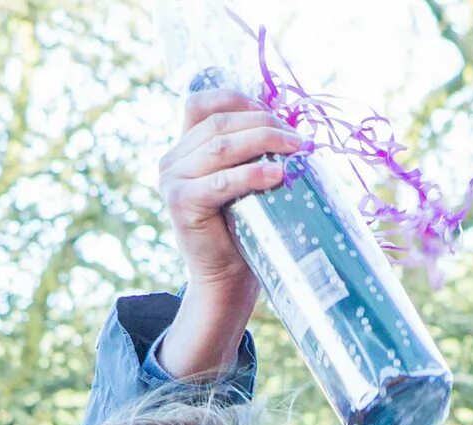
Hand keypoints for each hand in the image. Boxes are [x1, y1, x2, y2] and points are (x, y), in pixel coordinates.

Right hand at [155, 86, 298, 378]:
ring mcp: (172, 181)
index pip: (202, 104)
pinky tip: (278, 175)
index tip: (273, 110)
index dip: (237, 98)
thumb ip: (250, 151)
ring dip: (264, 142)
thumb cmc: (244, 228)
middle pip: (219, 124)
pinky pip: (221, 181)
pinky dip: (252, 175)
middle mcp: (172, 160)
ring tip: (298, 151)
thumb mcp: (244, 180)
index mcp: (184, 148)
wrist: (226, 278)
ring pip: (221, 147)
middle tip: (300, 138)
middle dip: (264, 124)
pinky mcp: (181, 203)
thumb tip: (290, 122)